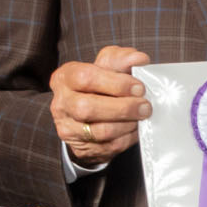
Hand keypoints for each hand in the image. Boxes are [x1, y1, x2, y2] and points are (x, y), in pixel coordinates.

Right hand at [49, 47, 151, 164]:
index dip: (116, 83)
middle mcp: (61, 103)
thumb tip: (139, 59)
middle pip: (87, 108)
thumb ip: (121, 59)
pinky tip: (135, 129)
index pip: (85, 78)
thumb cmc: (99, 86)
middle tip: (145, 106)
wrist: (88, 117)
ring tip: (142, 117)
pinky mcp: (81, 148)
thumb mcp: (107, 67)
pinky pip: (109, 146)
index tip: (139, 87)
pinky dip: (128, 138)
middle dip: (123, 108)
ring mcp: (68, 128)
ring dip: (128, 124)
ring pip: (100, 131)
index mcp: (65, 78)